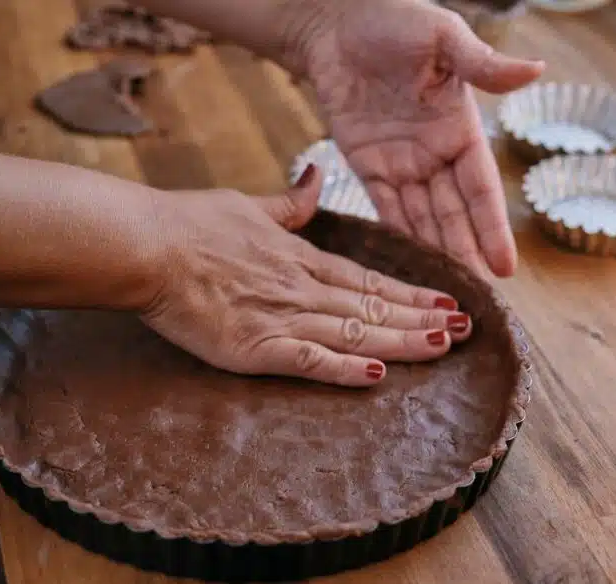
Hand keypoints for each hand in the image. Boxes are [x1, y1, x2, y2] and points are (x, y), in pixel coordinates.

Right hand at [142, 165, 472, 386]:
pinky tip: (375, 375)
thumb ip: (289, 202)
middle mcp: (302, 288)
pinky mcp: (254, 346)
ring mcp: (281, 317)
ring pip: (353, 331)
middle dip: (422, 319)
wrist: (148, 245)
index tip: (448, 302)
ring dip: (400, 340)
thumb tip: (314, 175)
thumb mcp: (249, 204)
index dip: (411, 294)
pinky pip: (307, 358)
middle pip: (372, 307)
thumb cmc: (191, 224)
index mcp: (301, 258)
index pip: (369, 280)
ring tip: (442, 346)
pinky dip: (342, 366)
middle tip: (467, 330)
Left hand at [293, 0, 543, 276]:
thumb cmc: (394, 18)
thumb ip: (482, 65)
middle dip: (465, 255)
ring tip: (446, 296)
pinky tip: (407, 268)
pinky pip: (385, 208)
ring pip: (422, 218)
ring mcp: (401, 161)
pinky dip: (397, 237)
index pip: (481, 188)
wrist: (335, 18)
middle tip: (477, 300)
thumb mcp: (443, 37)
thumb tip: (537, 71)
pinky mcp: (366, 163)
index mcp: (460, 127)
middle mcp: (434, 152)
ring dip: (434, 255)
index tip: (506, 267)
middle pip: (453, 214)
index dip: (492, 228)